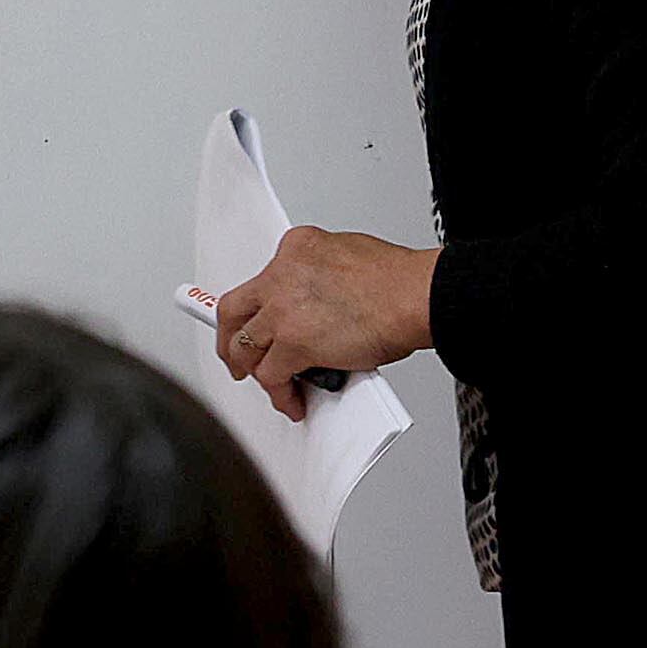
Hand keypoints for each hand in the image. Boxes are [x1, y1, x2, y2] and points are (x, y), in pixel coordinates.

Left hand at [213, 226, 437, 421]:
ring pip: (245, 346)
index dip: (260, 307)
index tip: (260, 319)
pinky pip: (271, 375)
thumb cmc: (397, 282)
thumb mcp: (348, 255)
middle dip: (230, 337)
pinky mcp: (292, 342)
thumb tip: (319, 302)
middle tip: (237, 356)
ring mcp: (283, 308)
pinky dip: (280, 393)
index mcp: (297, 247)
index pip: (264, 279)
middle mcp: (282, 273)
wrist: (416, 296)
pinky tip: (292, 400)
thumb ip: (322, 276)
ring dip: (253, 370)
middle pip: (235, 309)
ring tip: (268, 384)